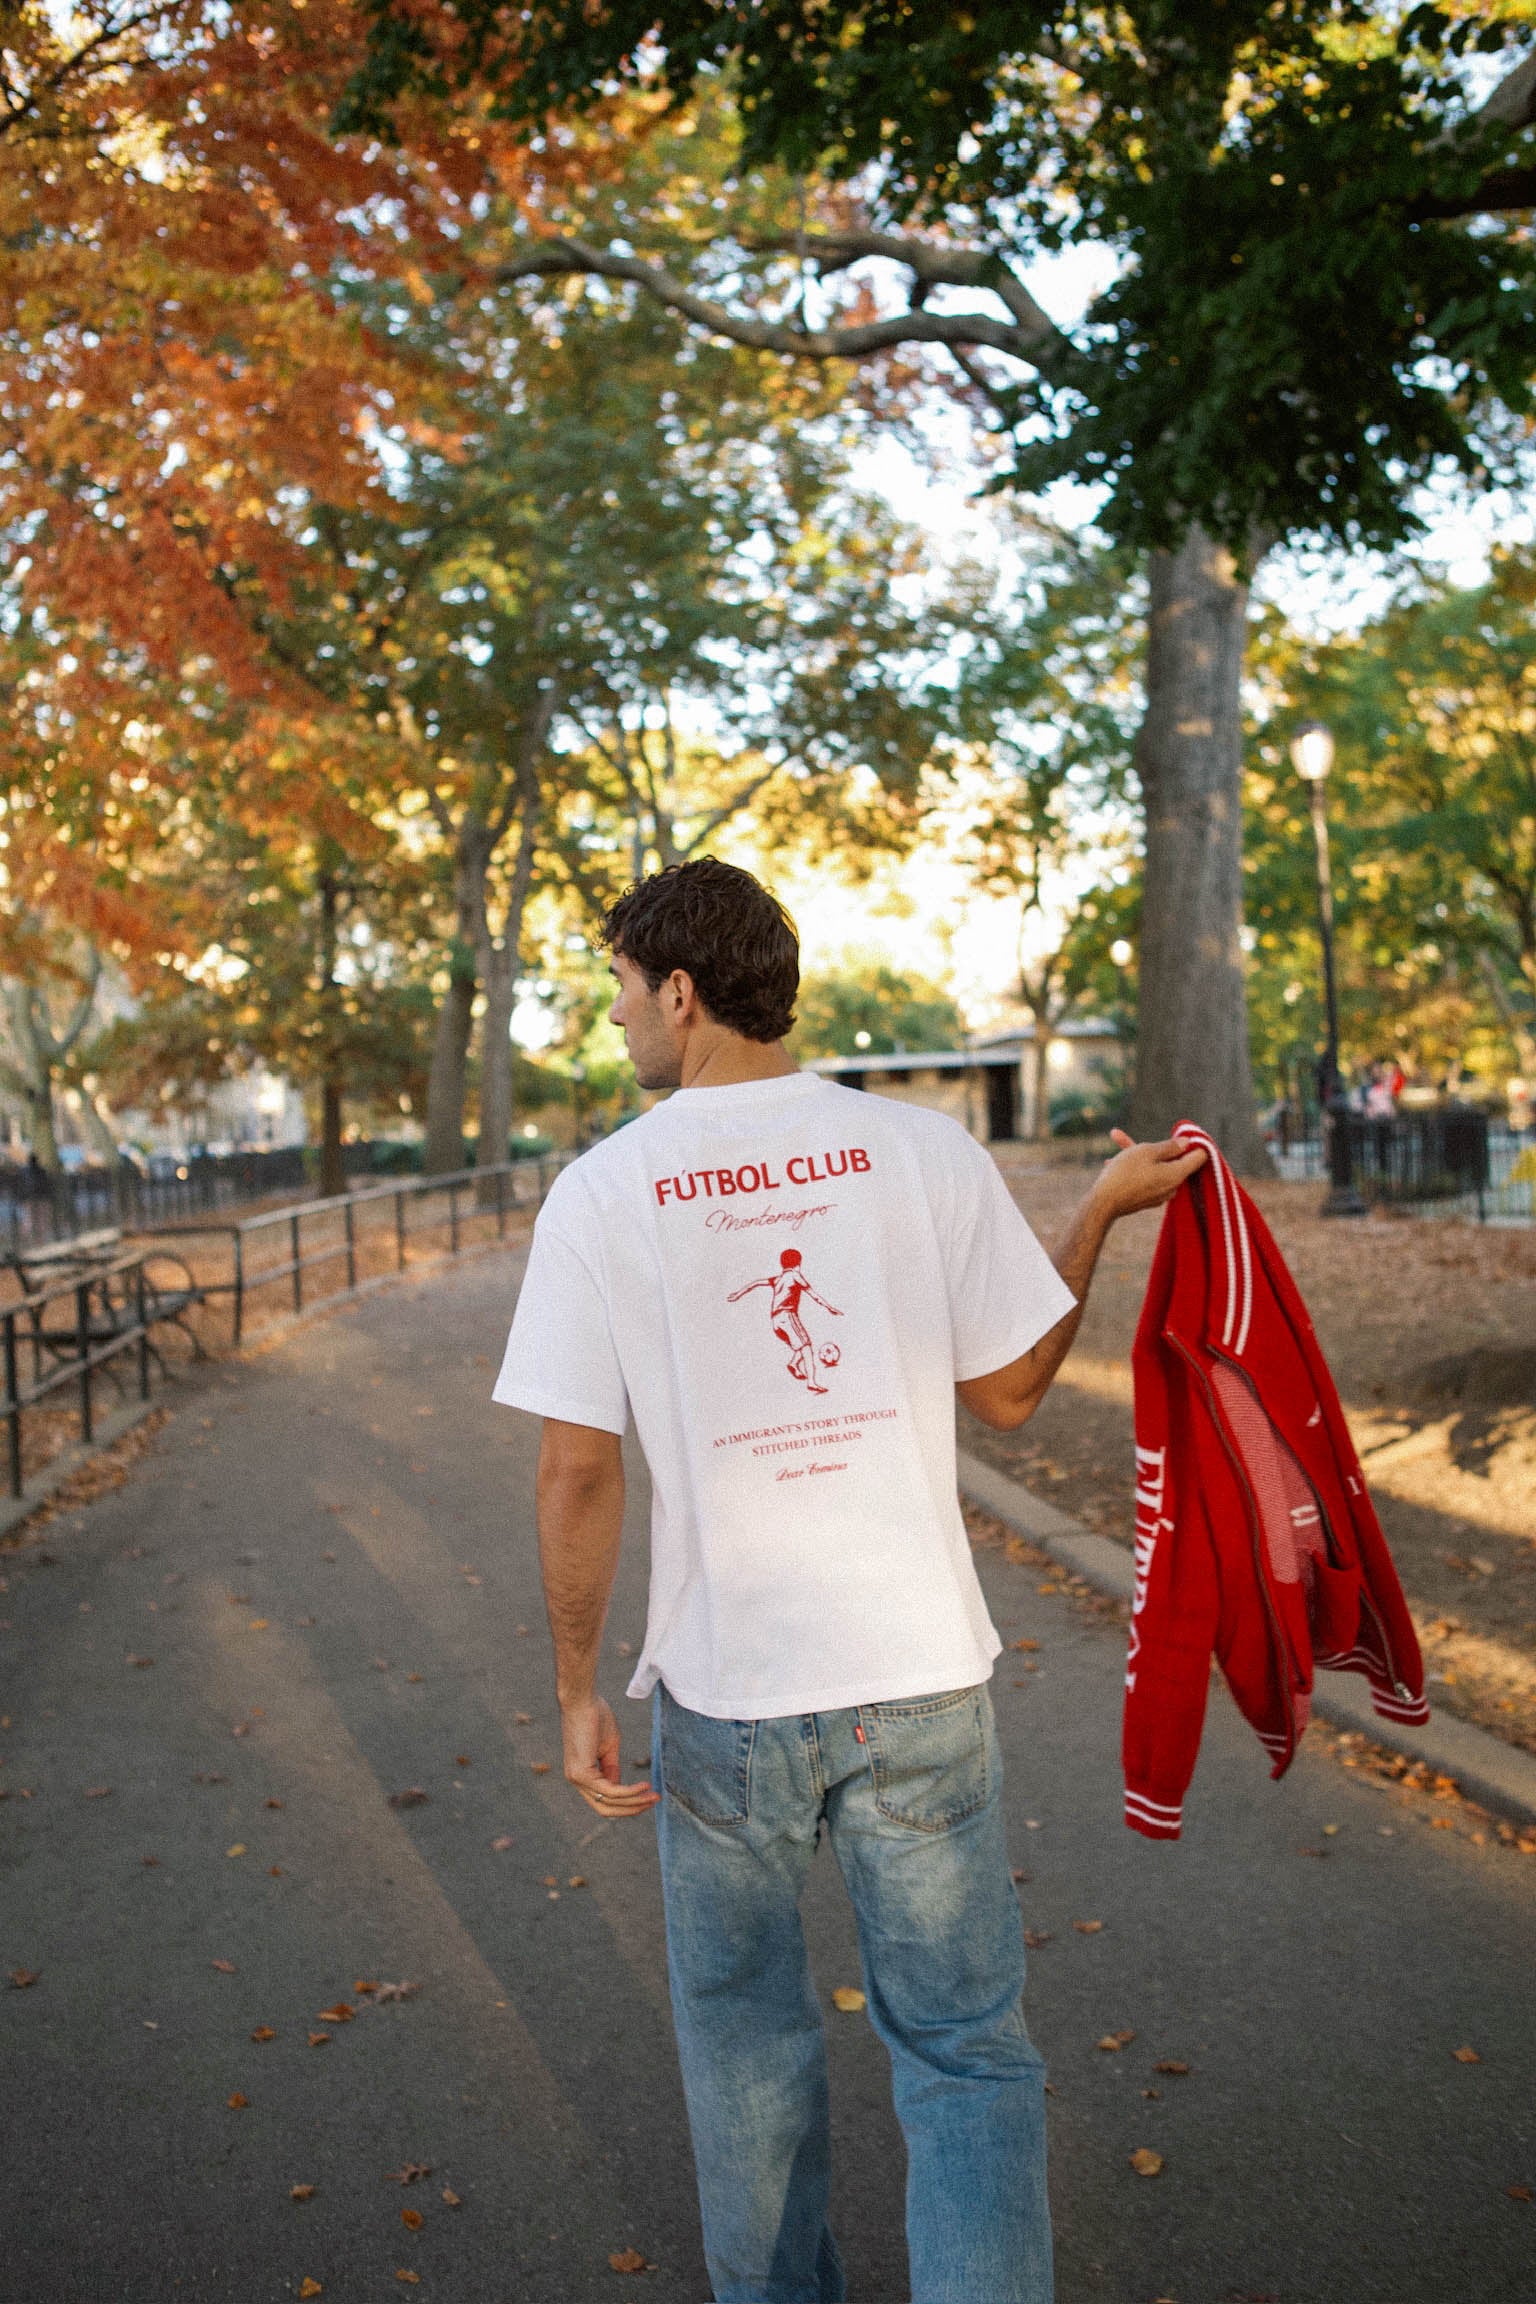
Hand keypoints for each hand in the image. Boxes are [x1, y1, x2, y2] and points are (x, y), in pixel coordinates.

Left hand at [559, 1693, 658, 1818]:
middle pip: (606, 1809)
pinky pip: (610, 1790)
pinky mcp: (582, 1773)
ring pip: (610, 1802)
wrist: (582, 1699)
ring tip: (654, 1796)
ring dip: (635, 1802)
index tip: (649, 1795)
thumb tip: (620, 1788)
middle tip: (653, 1802)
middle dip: (632, 1809)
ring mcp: (577, 1778)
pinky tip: (645, 1787)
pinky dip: (630, 1792)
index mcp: (582, 1774)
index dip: (628, 1802)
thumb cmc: (594, 1716)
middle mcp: (576, 1780)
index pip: (604, 1800)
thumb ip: (612, 1768)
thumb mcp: (609, 1747)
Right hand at [1089, 1128, 1207, 1222]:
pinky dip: (1134, 1168)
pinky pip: (1145, 1178)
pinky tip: (1111, 1161)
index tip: (1180, 1132)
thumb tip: (1187, 1142)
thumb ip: (1170, 1146)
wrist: (1102, 1204)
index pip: (1199, 1157)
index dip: (1193, 1142)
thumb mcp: (1146, 1152)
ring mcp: (1159, 1194)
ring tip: (1116, 1137)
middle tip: (1145, 1130)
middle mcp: (1172, 1187)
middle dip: (1156, 1146)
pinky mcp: (1146, 1199)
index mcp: (1177, 1174)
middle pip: (1173, 1160)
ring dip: (1138, 1154)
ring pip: (1155, 1167)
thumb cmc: (1125, 1173)